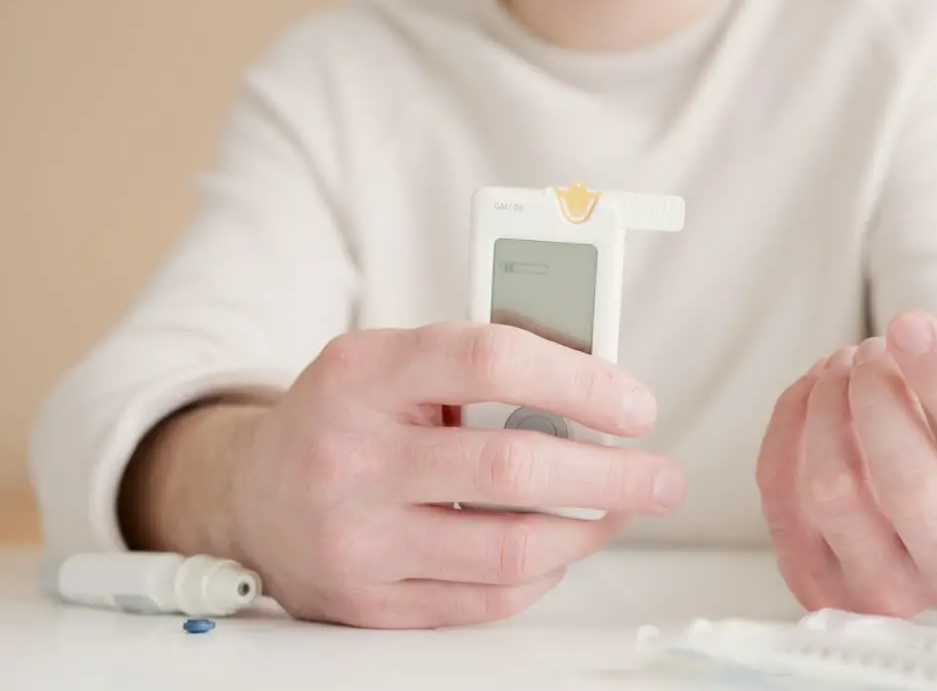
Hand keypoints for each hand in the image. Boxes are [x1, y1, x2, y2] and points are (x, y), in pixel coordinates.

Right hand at [133, 322, 685, 627]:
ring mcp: (357, 538)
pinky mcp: (368, 602)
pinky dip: (540, 576)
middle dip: (611, 476)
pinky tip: (557, 548)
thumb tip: (598, 388)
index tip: (636, 406)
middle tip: (663, 478)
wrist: (248, 494)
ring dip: (588, 531)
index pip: (490, 359)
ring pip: (509, 549)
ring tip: (619, 511)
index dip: (580, 380)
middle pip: (512, 468)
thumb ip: (479, 366)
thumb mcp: (391, 362)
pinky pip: (485, 602)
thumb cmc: (346, 418)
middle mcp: (352, 456)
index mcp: (364, 373)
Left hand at [757, 262, 936, 616]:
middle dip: (877, 393)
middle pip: (908, 484)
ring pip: (832, 492)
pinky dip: (790, 425)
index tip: (910, 322)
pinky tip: (814, 392)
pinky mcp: (819, 587)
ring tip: (846, 366)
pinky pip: (780, 495)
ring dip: (827, 405)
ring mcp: (889, 594)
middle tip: (872, 347)